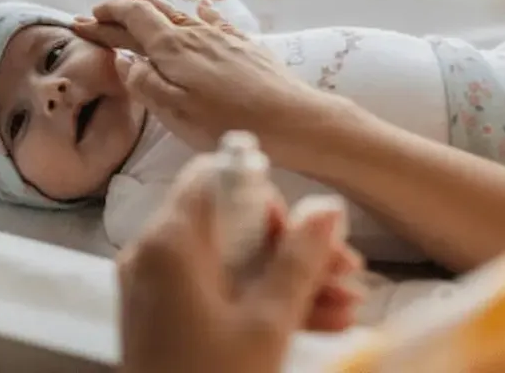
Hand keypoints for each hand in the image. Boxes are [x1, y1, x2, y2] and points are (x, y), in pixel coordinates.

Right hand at [74, 0, 347, 167]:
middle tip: (99, 6)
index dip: (108, 16)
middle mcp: (196, 34)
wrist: (293, 120)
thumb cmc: (229, 121)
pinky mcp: (245, 47)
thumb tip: (123, 60)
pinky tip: (201, 6)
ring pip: (181, 14)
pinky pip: (215, 20)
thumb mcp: (174, 112)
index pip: (133, 19)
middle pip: (153, 12)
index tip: (86, 18)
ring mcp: (222, 38)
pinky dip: (200, 12)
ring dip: (154, 4)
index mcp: (173, 49)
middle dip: (123, 8)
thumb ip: (144, 83)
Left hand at [119, 143, 362, 372]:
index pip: (211, 179)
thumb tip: (326, 208)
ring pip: (230, 263)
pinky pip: (217, 293)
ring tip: (351, 305)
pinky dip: (261, 303)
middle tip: (347, 271)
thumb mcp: (267, 324)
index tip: (299, 234)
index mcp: (168, 243)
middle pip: (228, 224)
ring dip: (289, 280)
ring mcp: (156, 288)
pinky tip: (325, 322)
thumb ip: (299, 260)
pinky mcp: (165, 317)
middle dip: (291, 247)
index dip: (262, 196)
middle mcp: (153, 255)